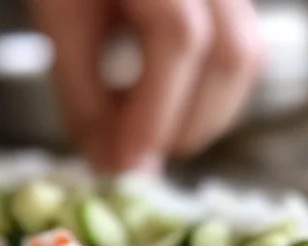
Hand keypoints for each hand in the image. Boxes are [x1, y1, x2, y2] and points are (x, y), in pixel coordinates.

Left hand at [30, 0, 262, 173]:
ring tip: (149, 134)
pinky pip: (241, 45)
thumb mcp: (59, 17)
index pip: (177, 37)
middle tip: (138, 158)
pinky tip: (163, 101)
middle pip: (231, 52)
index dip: (154, 109)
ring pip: (248, 54)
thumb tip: (113, 167)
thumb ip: (85, 95)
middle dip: (188, 122)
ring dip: (205, 113)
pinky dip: (208, 89)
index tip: (124, 163)